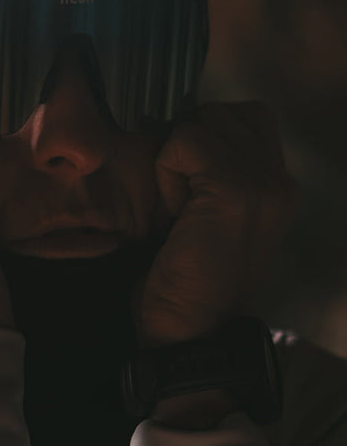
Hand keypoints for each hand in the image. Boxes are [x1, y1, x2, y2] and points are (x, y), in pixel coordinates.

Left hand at [134, 101, 298, 347]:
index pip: (246, 116)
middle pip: (222, 112)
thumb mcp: (206, 218)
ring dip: (175, 161)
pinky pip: (183, 142)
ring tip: (181, 210)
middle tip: (184, 202)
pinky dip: (166, 172)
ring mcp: (263, 182)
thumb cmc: (186, 283)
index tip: (190, 188)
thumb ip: (208, 172)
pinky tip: (174, 214)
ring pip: (202, 121)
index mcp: (278, 187)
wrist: (191, 334)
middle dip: (189, 146)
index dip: (205, 138)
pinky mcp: (234, 188)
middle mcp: (280, 181)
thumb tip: (164, 119)